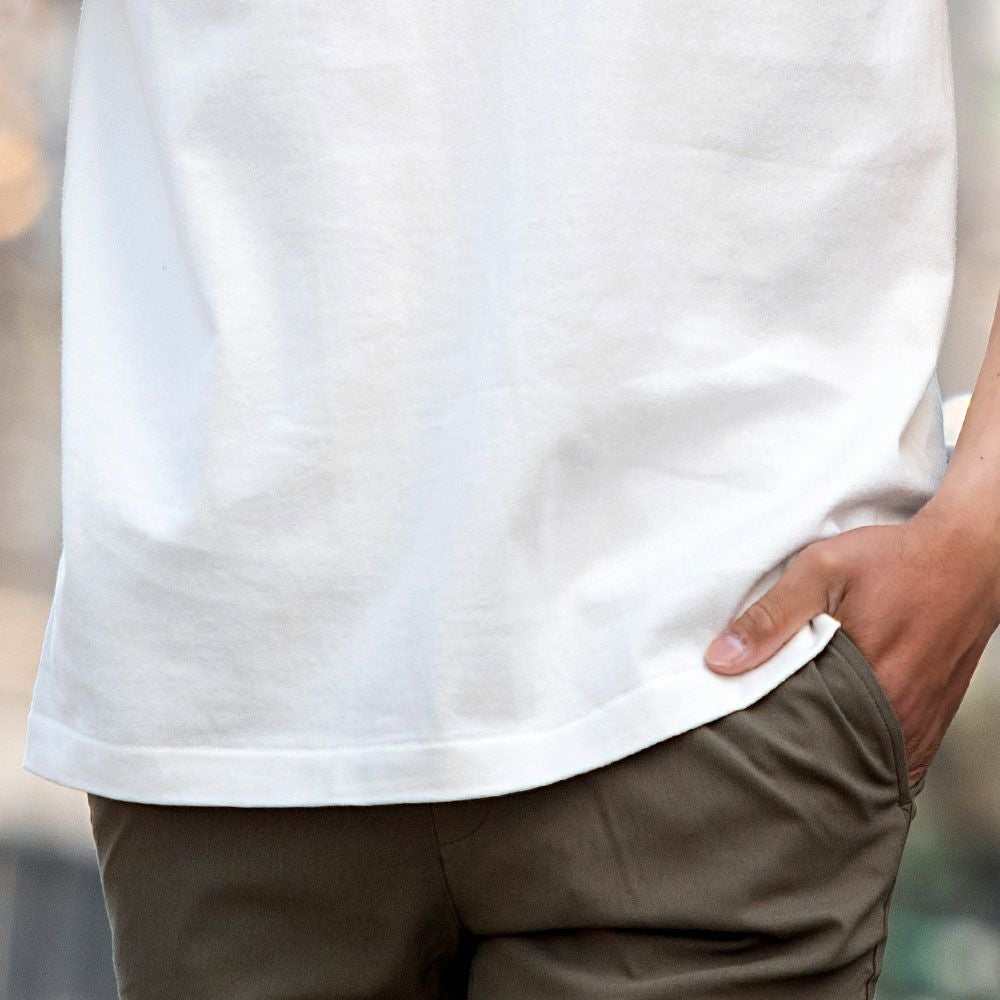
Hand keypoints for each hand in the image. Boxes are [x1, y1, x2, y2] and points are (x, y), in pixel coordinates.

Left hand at [704, 499, 999, 786]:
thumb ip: (771, 615)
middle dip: (788, 750)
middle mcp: (898, 718)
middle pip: (825, 757)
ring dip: (823, 751)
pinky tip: (830, 732)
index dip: (761, 734)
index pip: (796, 735)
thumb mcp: (822, 570)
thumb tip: (720, 660)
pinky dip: (856, 749)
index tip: (734, 727)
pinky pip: (886, 758)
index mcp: (869, 684)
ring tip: (789, 733)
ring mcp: (917, 727)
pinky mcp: (929, 726)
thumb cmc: (896, 561)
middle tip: (756, 734)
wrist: (970, 559)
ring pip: (856, 761)